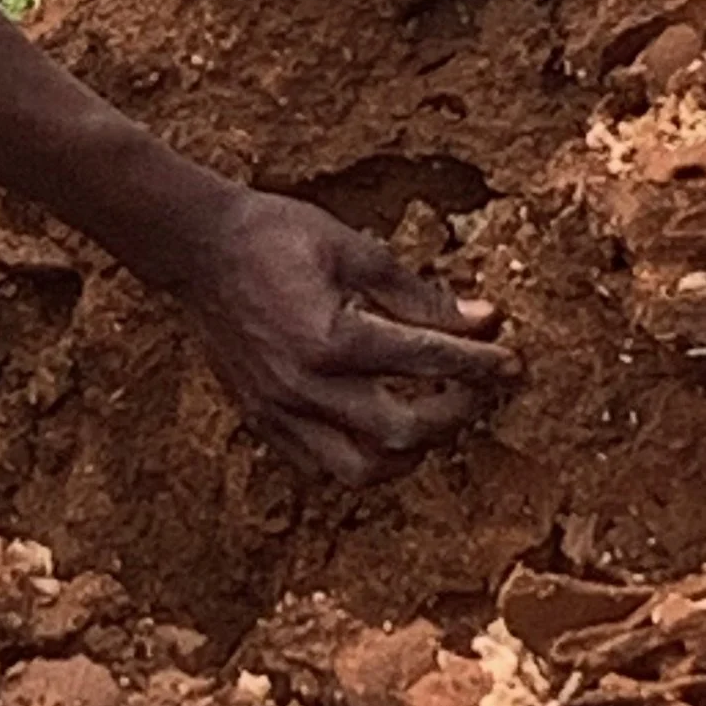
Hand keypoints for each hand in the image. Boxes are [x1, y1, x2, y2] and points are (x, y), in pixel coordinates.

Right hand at [168, 188, 515, 486]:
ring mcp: (279, 409)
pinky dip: (358, 459)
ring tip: (429, 421)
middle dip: (453, 416)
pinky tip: (377, 430)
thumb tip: (482, 319)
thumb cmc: (272, 235)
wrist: (196, 247)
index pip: (427, 362)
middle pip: (402, 433)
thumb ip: (418, 294)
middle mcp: (305, 385)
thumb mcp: (353, 249)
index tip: (509, 361)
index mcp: (332, 337)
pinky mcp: (260, 419)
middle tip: (475, 392)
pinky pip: (318, 465)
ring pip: (360, 470)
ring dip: (408, 453)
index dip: (480, 363)